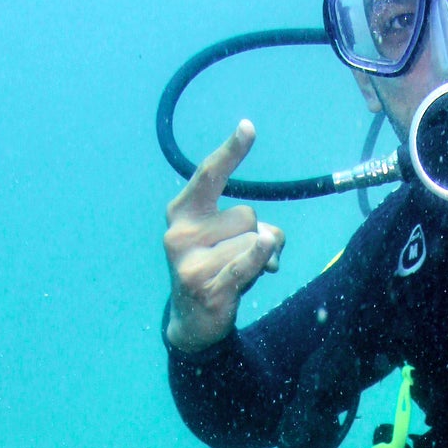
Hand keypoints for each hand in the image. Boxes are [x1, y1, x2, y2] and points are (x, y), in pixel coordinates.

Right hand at [164, 121, 284, 351]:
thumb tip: (268, 243)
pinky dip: (260, 259)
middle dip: (256, 235)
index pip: (209, 175)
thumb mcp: (230, 239)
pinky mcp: (206, 288)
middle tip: (240, 258)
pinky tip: (268, 261)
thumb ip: (252, 229)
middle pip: (248, 216)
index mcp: (182, 213)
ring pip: (253, 242)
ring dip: (260, 259)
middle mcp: (179, 233)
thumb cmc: (216, 267)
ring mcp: (190, 262)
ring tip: (239, 275)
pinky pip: (245, 263)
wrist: (192, 320)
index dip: (231, 152)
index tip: (249, 127)